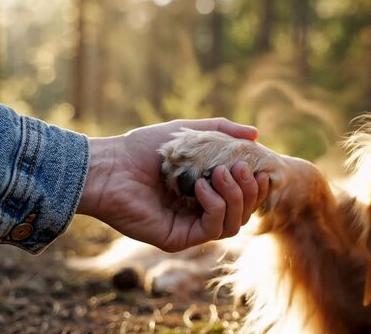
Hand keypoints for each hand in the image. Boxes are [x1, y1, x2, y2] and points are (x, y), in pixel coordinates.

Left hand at [76, 118, 269, 251]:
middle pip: (242, 213)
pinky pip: (212, 229)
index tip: (259, 168)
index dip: (255, 186)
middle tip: (238, 167)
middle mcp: (199, 211)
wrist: (110, 166)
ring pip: (232, 224)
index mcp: (205, 190)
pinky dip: (214, 206)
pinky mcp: (178, 238)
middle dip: (248, 190)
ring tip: (218, 173)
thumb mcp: (189, 132)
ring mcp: (189, 226)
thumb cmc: (143, 148)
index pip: (242, 196)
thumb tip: (256, 134)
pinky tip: (200, 187)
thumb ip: (221, 131)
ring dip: (234, 197)